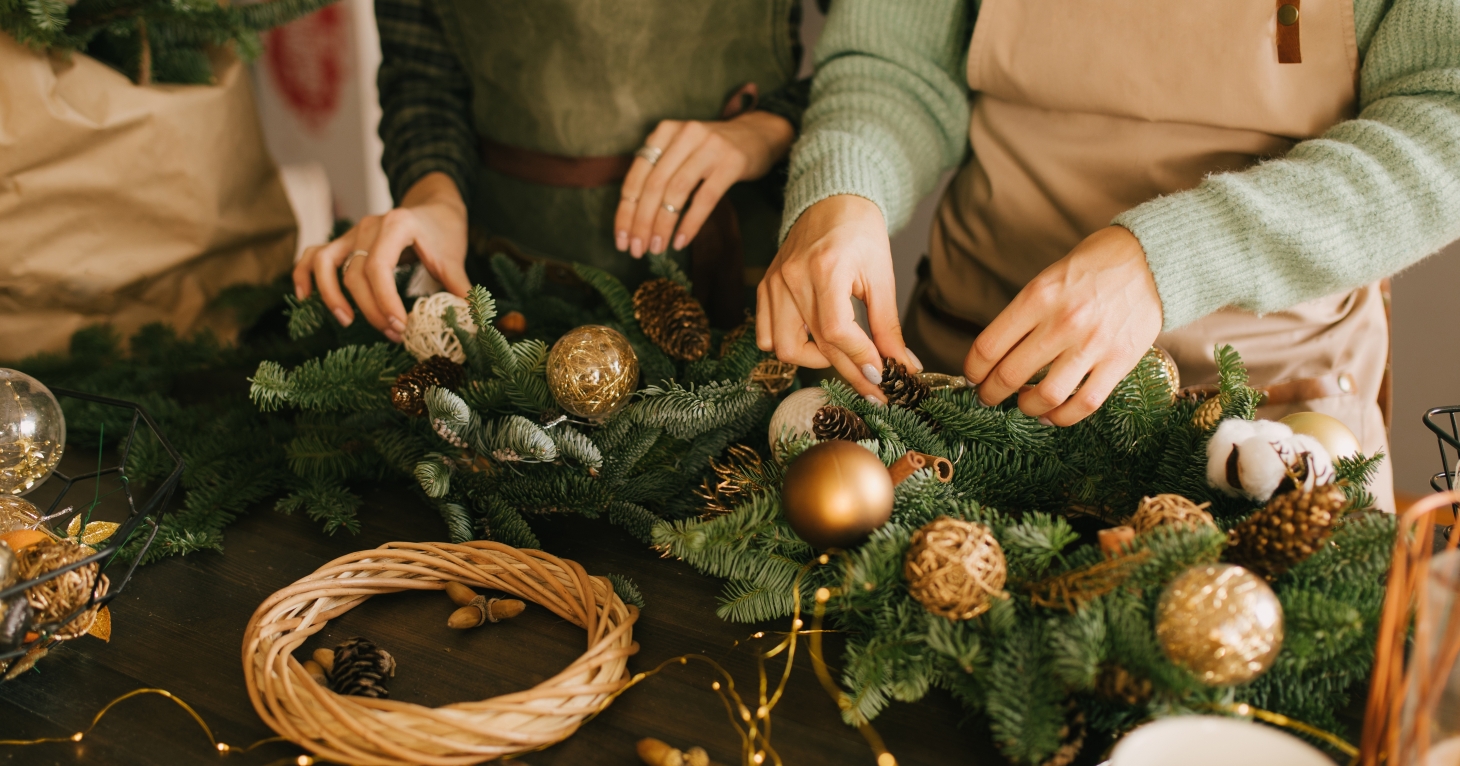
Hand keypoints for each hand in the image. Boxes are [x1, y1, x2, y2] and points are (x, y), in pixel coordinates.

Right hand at [292, 172, 468, 341]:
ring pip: (326, 262)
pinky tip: (305, 297)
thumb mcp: (454, 257)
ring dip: (331, 294)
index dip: (384, 302)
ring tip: (346, 321)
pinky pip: (314, 255)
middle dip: (370, 309)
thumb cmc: (442, 232)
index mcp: (396, 225)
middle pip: (354, 273)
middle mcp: (368, 225)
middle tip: (393, 334)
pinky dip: (304, 274)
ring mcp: (351, 232)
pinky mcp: (343, 241)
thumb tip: (469, 319)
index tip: (401, 327)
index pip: (378, 268)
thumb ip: (458, 286)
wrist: (433, 206)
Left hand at [616, 111, 793, 256]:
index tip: (620, 240)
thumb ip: (658, 172)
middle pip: (653, 186)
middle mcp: (684, 135)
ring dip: (663, 226)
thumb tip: (632, 218)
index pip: (636, 177)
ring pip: (676, 192)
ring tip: (657, 248)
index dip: (625, 212)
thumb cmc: (712, 151)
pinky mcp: (731, 163)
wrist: (759, 134)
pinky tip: (681, 241)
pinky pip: (705, 199)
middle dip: (641, 223)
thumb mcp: (681, 151)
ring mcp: (709, 147)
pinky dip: (690, 223)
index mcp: (664, 132)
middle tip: (636, 250)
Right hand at [756, 195, 918, 403]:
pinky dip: (788, 347)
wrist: (831, 200)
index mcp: (826, 268)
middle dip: (848, 372)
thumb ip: (887, 324)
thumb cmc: (860, 232)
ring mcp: (774, 283)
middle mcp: (793, 277)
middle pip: (815, 345)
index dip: (860, 359)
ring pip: (783, 347)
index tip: (883, 377)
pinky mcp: (765, 287)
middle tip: (874, 387)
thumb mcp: (882, 276)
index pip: (836, 331)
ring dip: (814, 362)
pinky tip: (815, 343)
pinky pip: (766, 334)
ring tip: (842, 357)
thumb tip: (903, 366)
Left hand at [965, 225, 1162, 424]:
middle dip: (991, 393)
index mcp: (1039, 296)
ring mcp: (1093, 344)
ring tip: (1023, 404)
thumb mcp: (1049, 278)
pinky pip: (1084, 404)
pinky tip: (1051, 414)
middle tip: (988, 396)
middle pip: (1011, 375)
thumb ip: (1025, 314)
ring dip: (1026, 408)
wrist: (1152, 259)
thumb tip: (996, 353)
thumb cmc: (1094, 267)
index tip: (973, 376)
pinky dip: (1062, 417)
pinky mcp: (1120, 361)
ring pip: (1046, 396)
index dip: (973, 369)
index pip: (989, 346)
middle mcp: (1063, 322)